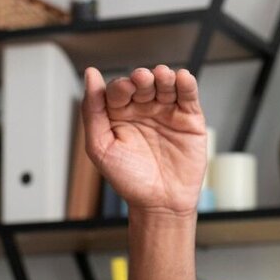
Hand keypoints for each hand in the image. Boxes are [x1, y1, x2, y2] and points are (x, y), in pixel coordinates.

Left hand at [82, 65, 206, 217]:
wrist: (160, 204)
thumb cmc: (129, 181)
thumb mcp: (100, 147)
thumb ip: (92, 111)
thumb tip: (90, 75)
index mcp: (119, 114)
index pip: (118, 90)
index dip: (120, 86)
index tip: (124, 89)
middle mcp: (142, 109)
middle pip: (143, 83)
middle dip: (142, 78)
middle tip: (142, 79)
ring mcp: (167, 112)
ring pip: (166, 84)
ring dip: (164, 76)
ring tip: (161, 77)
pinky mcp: (189, 119)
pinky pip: (188, 96)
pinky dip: (186, 84)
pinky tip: (181, 78)